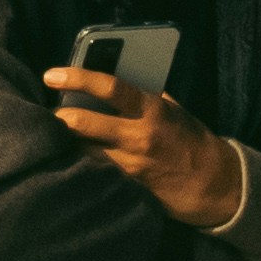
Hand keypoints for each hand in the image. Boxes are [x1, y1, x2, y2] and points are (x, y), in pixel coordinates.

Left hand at [47, 65, 244, 230]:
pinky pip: (93, 171)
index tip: (52, 75)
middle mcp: (138, 136)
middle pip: (83, 123)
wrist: (213, 184)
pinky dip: (80, 163)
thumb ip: (144, 96)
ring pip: (82, 151)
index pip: (109, 87)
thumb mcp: (173, 110)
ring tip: (55, 135)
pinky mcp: (126, 186)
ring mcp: (130, 164)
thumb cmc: (190, 140)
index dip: (77, 78)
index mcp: (152, 109)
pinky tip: (70, 159)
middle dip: (59, 117)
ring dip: (65, 142)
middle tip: (48, 112)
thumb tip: (108, 84)